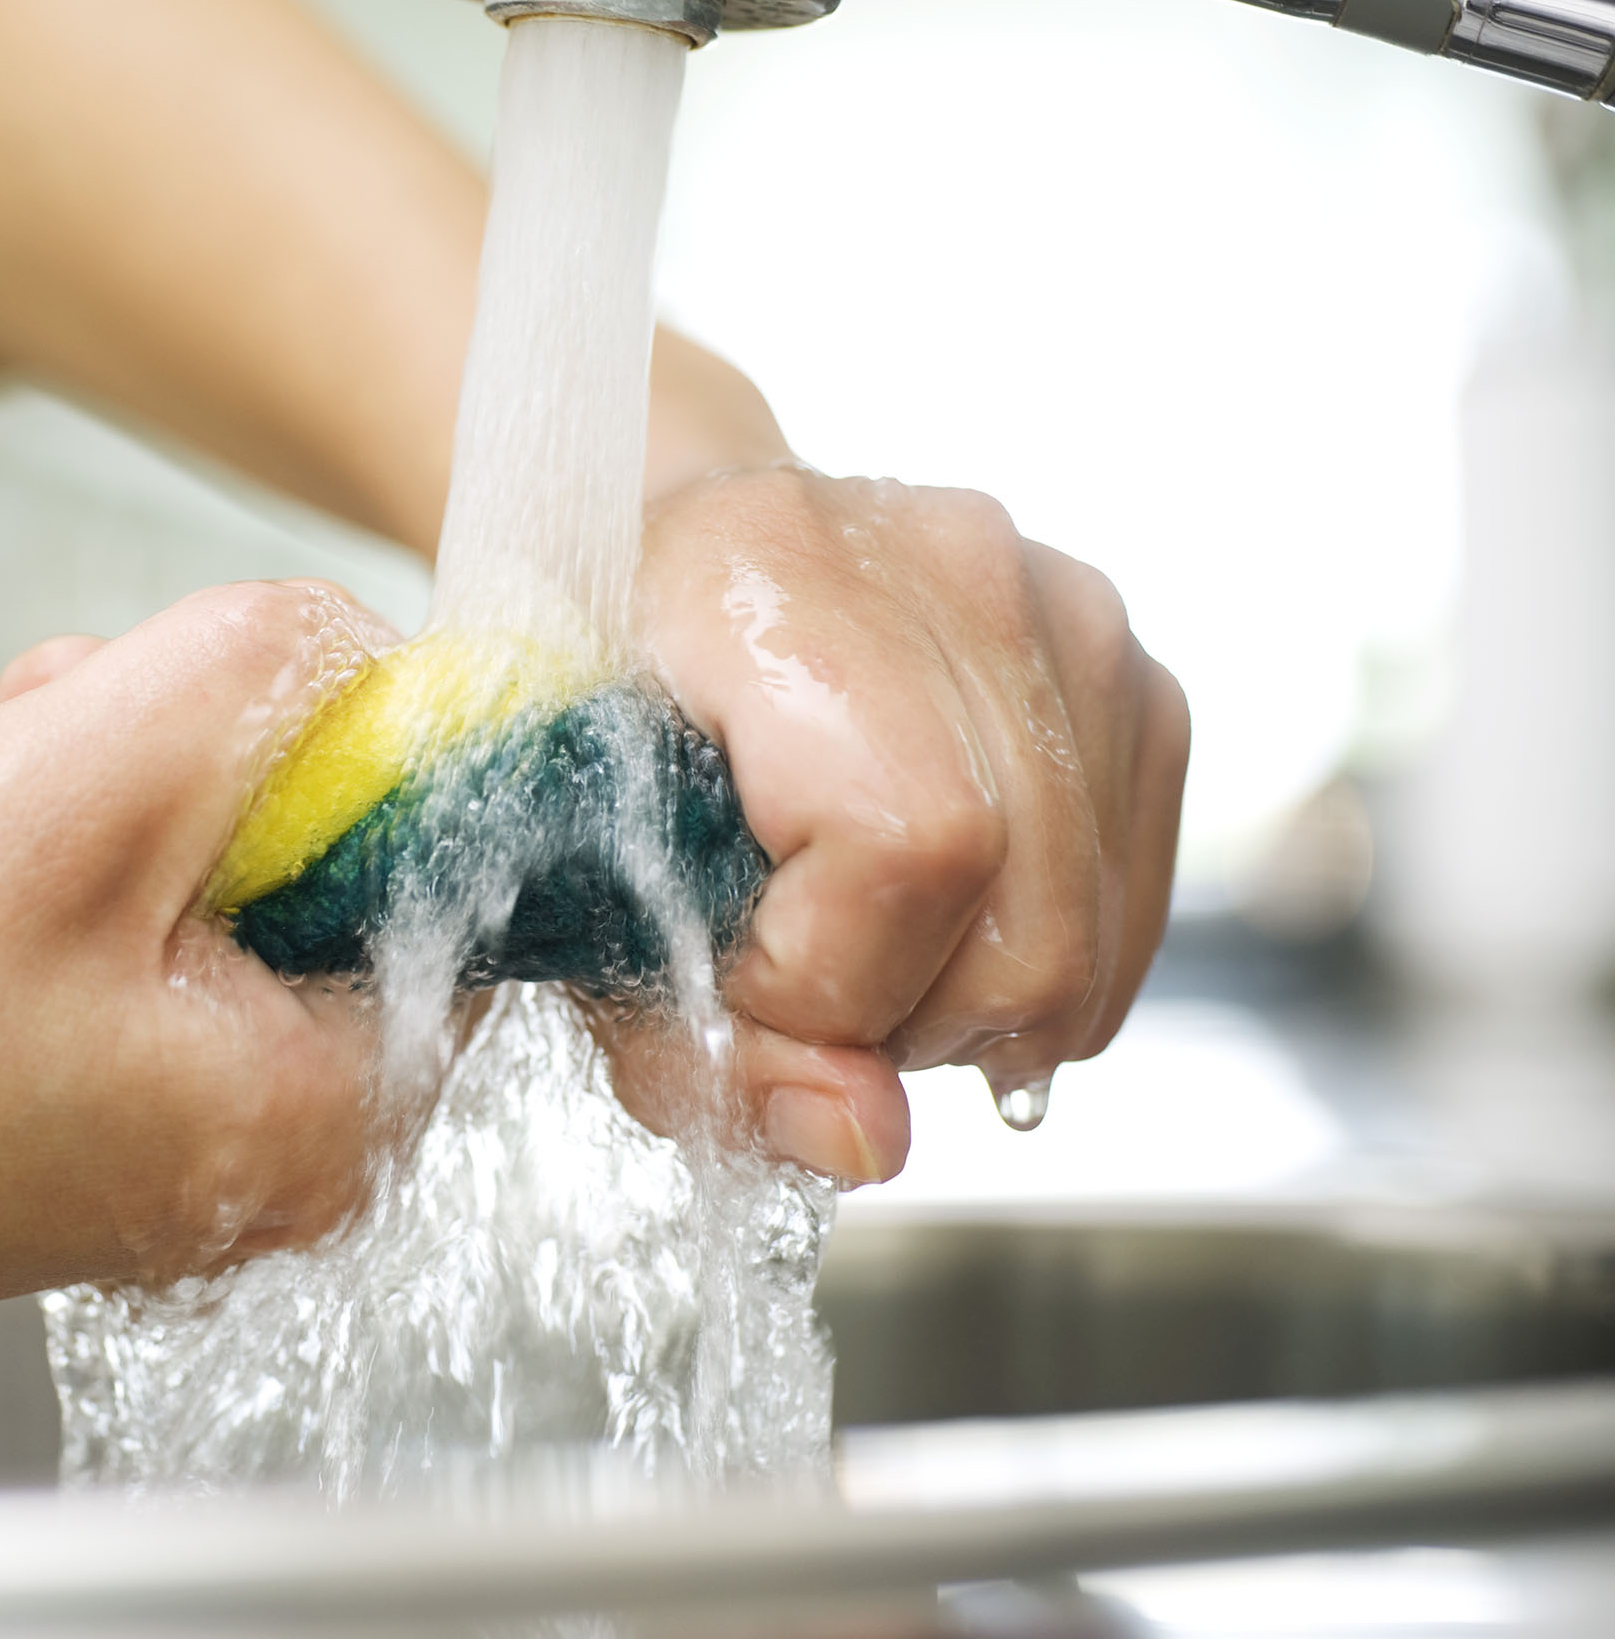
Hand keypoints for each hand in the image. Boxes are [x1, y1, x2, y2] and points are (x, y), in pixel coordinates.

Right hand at [0, 582, 384, 1391]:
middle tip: (86, 714)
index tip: (250, 680)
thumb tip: (353, 639)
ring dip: (110, 777)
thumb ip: (252, 681)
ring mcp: (133, 1132)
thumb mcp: (61, 788)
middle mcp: (245, 1150)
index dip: (367, 742)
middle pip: (326, 869)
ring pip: (202, 877)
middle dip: (207, 754)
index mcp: (315, 1118)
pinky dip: (45, 843)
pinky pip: (106, 923)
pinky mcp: (36, 1095)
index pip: (461, 889)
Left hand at [609, 462, 1188, 1184]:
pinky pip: (1129, 908)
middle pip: (1026, 920)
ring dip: (965, 1013)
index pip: (909, 846)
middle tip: (797, 990)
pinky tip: (929, 929)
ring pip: (1092, 938)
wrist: (660, 560)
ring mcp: (1068, 613)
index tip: (732, 970)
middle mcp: (955, 567)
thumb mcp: (569, 882)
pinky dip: (1032, 972)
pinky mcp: (1132, 674)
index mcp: (775, 572)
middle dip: (900, 1028)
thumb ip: (691, 1037)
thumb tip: (863, 1142)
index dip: (822, 976)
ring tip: (853, 951)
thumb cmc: (593, 712)